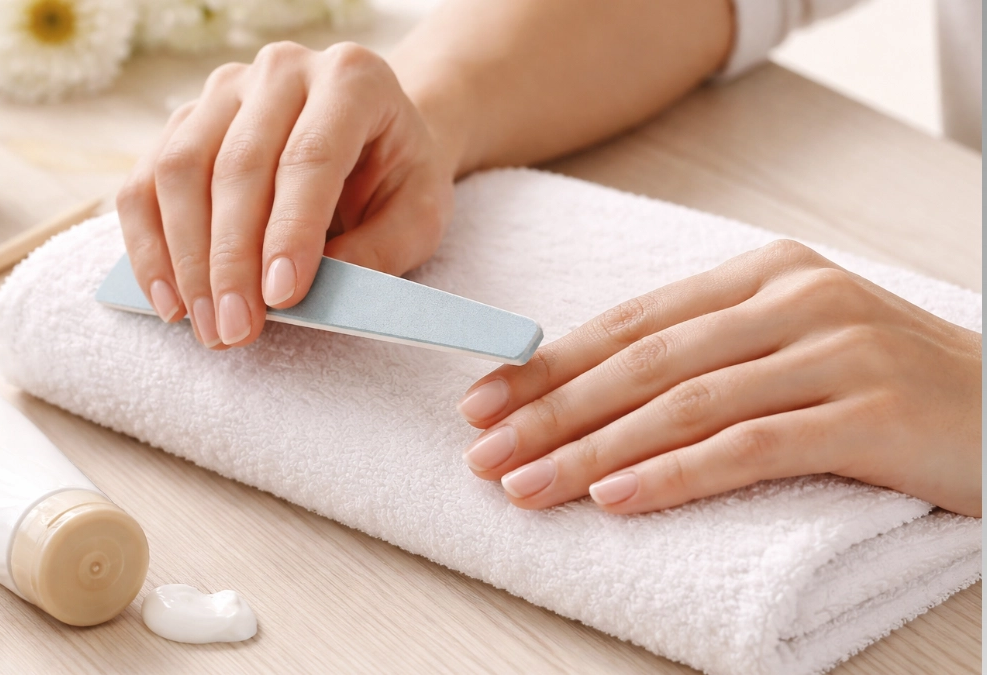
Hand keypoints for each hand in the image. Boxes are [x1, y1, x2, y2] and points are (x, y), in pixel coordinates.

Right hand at [117, 41, 454, 347]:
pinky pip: (144, 184)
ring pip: (179, 171)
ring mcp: (223, 91)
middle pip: (237, 166)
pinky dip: (150, 247)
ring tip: (207, 327)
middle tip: (236, 330)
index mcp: (351, 79)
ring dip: (186, 260)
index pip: (309, 155)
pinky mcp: (183, 122)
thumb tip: (306, 295)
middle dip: (231, 260)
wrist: (376, 138)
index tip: (281, 297)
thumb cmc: (398, 178)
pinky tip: (170, 301)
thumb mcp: (419, 216)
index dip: (291, 230)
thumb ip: (377, 250)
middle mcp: (281, 70)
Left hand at [456, 240, 982, 516]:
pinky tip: (618, 498)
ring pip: (684, 406)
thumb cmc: (883, 383)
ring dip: (593, 451)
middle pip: (643, 363)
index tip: (484, 401)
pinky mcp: (870, 414)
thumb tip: (587, 394)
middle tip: (484, 451)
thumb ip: (702, 353)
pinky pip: (749, 447)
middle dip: (551, 412)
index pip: (631, 322)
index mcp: (762, 274)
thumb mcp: (788, 343)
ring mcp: (834, 352)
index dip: (550, 365)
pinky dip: (674, 474)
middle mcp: (794, 300)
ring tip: (529, 487)